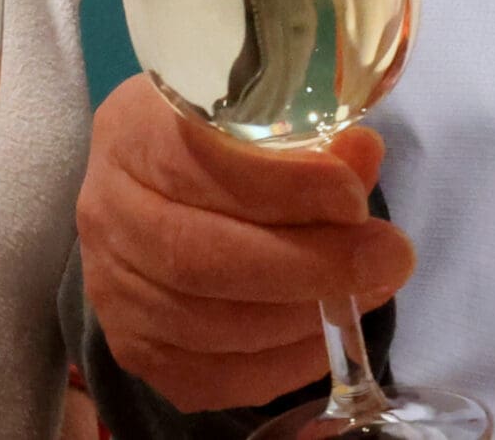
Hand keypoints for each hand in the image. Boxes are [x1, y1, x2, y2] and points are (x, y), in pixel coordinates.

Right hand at [75, 78, 412, 413]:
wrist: (157, 193)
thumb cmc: (214, 144)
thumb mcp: (254, 118)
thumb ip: (307, 139)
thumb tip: (361, 154)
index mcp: (130, 133)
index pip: (196, 162)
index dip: (281, 186)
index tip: (353, 196)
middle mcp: (106, 211)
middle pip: (199, 256)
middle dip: (309, 263)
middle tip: (388, 256)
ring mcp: (112, 288)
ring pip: (206, 323)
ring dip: (303, 316)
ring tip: (367, 292)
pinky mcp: (135, 348)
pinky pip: (210, 377)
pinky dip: (280, 365)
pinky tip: (323, 337)